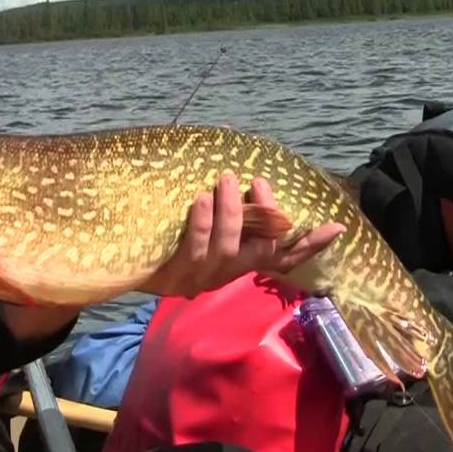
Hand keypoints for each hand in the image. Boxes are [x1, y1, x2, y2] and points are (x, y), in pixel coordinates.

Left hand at [140, 173, 345, 298]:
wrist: (117, 267)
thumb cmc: (165, 237)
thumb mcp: (201, 224)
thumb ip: (228, 209)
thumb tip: (243, 172)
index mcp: (238, 265)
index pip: (283, 258)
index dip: (310, 246)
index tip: (336, 227)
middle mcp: (226, 275)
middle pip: (262, 251)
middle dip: (265, 214)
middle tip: (256, 180)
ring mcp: (202, 279)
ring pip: (229, 248)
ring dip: (231, 211)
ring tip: (224, 179)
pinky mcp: (176, 278)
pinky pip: (195, 250)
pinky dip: (201, 223)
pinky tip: (199, 200)